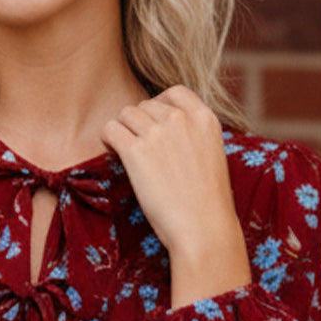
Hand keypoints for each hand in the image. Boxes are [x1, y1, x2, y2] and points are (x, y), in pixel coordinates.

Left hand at [101, 85, 250, 307]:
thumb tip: (164, 132)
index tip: (154, 125)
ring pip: (126, 113)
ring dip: (123, 131)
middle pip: (146, 104)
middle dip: (139, 123)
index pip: (175, 92)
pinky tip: (114, 154)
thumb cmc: (207, 203)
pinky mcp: (136, 151)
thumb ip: (193, 137)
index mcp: (205, 119)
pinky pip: (110, 129)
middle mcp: (181, 119)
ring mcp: (158, 133)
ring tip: (126, 153)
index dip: (159, 105)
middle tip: (139, 148)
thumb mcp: (212, 157)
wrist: (204, 228)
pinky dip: (108, 139)